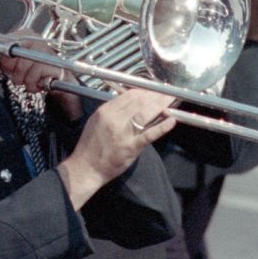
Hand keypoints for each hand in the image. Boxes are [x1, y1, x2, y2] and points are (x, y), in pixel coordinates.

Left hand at [0, 33, 68, 94]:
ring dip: (23, 80)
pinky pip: (34, 77)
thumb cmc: (33, 69)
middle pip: (12, 57)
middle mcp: (35, 39)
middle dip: (13, 71)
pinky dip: (32, 85)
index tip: (6, 67)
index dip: (2, 58)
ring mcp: (46, 51)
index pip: (3, 43)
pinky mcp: (53, 64)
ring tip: (29, 80)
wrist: (56, 78)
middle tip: (20, 76)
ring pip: (22, 68)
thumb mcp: (13, 63)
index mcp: (24, 35)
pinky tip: (37, 83)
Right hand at [58, 88, 175, 207]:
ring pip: (145, 113)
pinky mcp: (131, 146)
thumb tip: (129, 103)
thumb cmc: (90, 146)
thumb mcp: (96, 121)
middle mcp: (114, 119)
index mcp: (106, 111)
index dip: (144, 91)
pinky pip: (149, 134)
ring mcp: (124, 133)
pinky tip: (171, 120)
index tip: (153, 90)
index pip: (129, 95)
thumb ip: (112, 111)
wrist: (86, 168)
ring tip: (170, 101)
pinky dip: (162, 126)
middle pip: (139, 101)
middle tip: (166, 93)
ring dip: (160, 105)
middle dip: (156, 95)